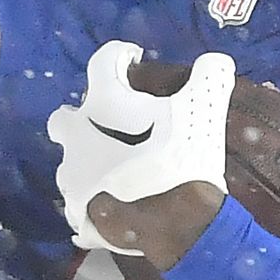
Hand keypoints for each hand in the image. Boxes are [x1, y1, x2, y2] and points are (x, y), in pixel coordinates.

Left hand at [46, 43, 232, 253]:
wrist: (174, 223)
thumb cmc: (184, 158)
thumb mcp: (205, 108)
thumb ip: (210, 77)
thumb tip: (216, 62)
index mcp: (101, 103)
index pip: (103, 62)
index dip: (121, 56)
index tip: (133, 60)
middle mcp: (75, 137)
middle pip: (64, 119)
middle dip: (81, 119)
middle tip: (111, 124)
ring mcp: (71, 178)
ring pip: (70, 163)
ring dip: (88, 162)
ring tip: (117, 168)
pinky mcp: (77, 211)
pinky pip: (80, 200)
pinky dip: (95, 198)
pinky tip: (116, 200)